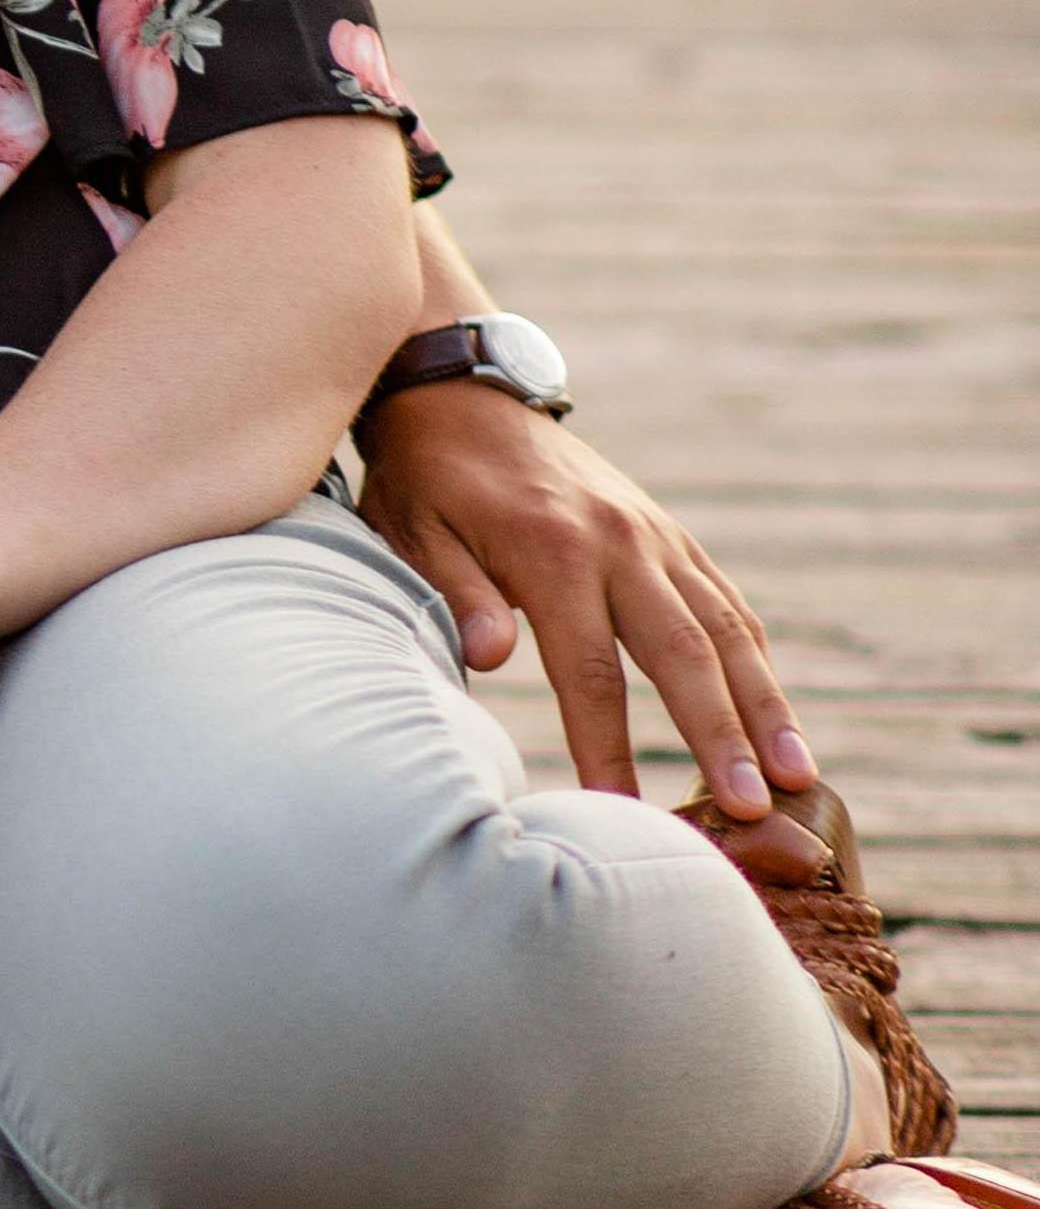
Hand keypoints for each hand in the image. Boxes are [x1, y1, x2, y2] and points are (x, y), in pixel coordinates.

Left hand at [356, 379, 820, 862]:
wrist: (462, 395)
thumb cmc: (424, 478)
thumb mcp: (410, 530)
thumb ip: (455, 594)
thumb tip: (491, 660)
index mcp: (551, 551)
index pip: (588, 671)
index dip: (606, 747)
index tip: (621, 813)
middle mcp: (620, 543)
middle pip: (682, 654)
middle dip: (721, 736)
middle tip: (754, 809)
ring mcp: (654, 536)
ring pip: (725, 630)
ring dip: (765, 706)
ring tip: (799, 778)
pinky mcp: (669, 534)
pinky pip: (726, 602)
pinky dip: (755, 660)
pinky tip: (777, 716)